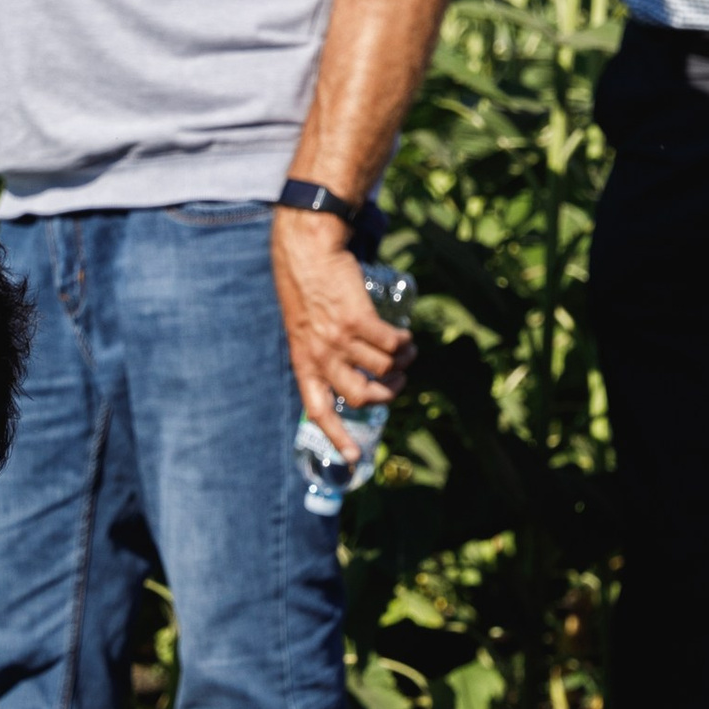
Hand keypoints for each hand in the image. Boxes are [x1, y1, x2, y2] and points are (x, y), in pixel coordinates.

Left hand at [270, 214, 412, 454]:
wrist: (307, 251)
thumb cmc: (306, 289)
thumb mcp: (302, 330)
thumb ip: (320, 352)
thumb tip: (351, 372)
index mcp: (305, 364)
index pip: (320, 411)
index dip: (337, 437)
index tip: (353, 458)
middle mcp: (321, 357)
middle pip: (362, 396)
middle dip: (386, 394)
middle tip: (396, 382)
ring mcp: (339, 339)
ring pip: (382, 369)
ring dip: (402, 366)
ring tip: (406, 355)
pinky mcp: (358, 319)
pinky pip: (392, 345)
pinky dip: (405, 345)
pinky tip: (406, 340)